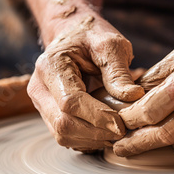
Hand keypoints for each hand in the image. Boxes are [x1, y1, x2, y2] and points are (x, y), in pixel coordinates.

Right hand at [28, 15, 143, 152]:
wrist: (74, 35)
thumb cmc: (93, 36)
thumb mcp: (111, 44)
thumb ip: (119, 71)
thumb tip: (133, 97)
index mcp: (50, 65)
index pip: (70, 102)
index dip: (97, 117)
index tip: (121, 124)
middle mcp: (39, 88)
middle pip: (63, 124)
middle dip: (96, 132)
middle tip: (124, 131)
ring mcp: (41, 104)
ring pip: (63, 135)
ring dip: (93, 139)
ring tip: (118, 131)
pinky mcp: (50, 115)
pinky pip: (66, 137)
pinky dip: (88, 139)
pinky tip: (106, 131)